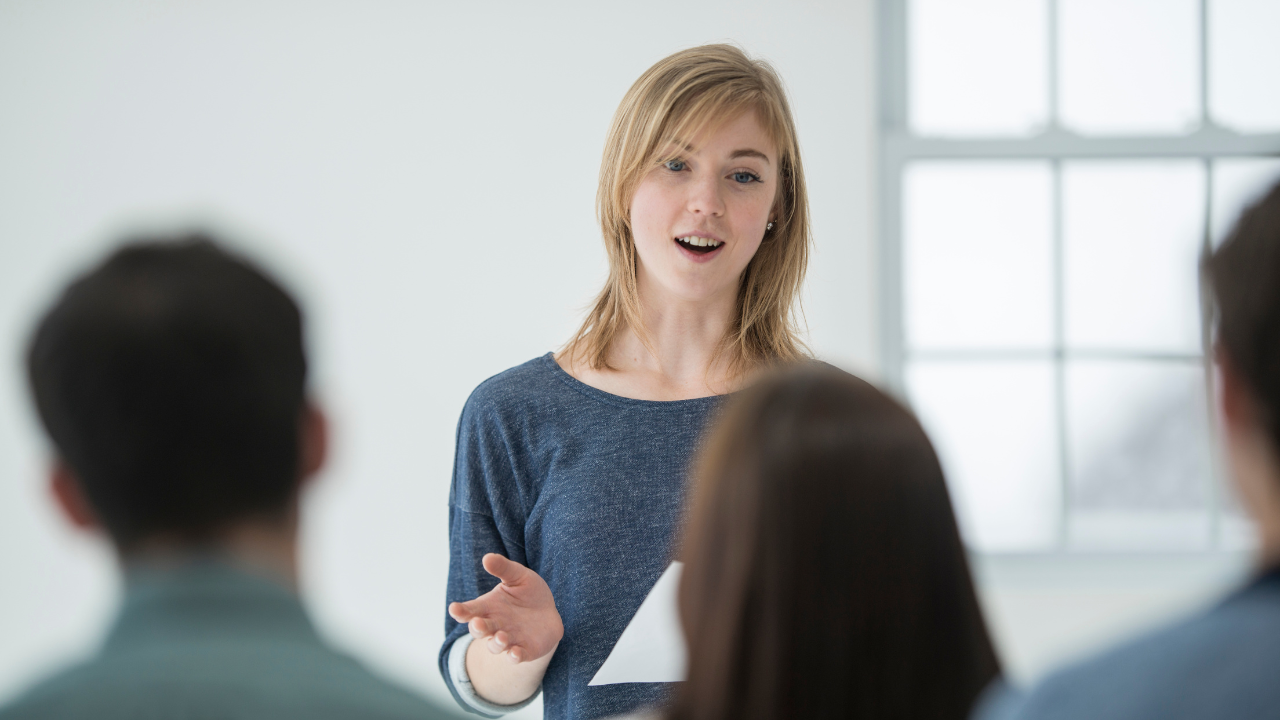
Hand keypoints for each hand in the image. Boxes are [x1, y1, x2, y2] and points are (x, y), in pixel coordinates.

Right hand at [448, 553, 563, 663]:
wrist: (548, 614)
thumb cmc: (528, 593)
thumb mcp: (518, 576)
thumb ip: (503, 568)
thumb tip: (487, 557)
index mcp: (488, 607)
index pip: (470, 610)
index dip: (460, 611)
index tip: (454, 609)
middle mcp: (495, 625)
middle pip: (479, 630)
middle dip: (477, 628)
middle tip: (477, 623)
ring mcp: (508, 639)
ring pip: (496, 645)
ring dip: (496, 643)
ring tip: (501, 637)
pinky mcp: (523, 651)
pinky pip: (516, 656)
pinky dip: (514, 656)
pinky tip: (515, 653)